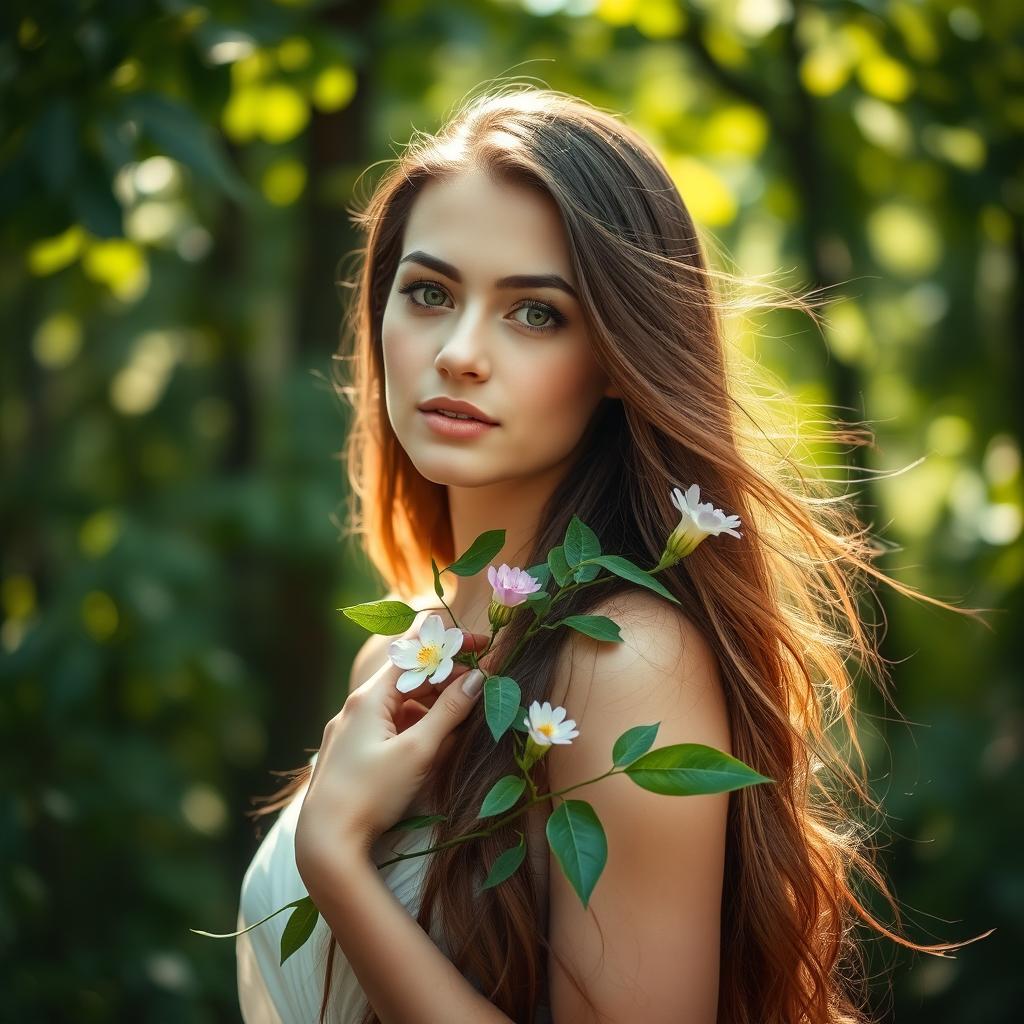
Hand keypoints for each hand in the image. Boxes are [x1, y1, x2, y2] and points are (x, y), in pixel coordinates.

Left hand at [294, 624, 489, 884]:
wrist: (325, 842)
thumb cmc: (371, 793)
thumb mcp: (418, 751)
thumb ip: (449, 712)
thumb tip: (477, 678)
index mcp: (369, 698)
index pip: (412, 654)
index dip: (448, 645)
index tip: (482, 645)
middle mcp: (356, 708)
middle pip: (408, 680)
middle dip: (446, 680)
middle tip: (481, 686)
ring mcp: (351, 731)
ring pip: (401, 706)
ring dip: (433, 707)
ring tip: (463, 720)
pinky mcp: (351, 754)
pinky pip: (390, 729)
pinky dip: (416, 729)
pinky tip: (435, 746)